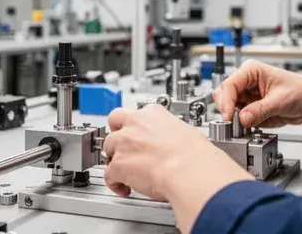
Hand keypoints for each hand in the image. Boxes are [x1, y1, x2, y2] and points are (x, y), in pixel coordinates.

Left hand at [102, 104, 252, 232]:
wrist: (189, 170)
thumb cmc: (194, 154)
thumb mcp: (186, 131)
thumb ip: (171, 133)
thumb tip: (174, 141)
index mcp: (153, 113)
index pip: (133, 114)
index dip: (132, 126)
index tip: (136, 134)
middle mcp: (135, 125)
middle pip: (114, 128)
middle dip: (118, 141)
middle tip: (126, 151)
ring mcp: (124, 144)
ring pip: (108, 151)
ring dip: (115, 161)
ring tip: (126, 172)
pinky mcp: (118, 164)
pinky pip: (109, 175)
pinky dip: (115, 183)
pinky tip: (124, 188)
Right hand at [214, 59, 301, 143]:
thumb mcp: (281, 101)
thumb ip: (260, 110)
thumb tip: (243, 118)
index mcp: (251, 70)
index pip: (229, 85)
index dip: (226, 102)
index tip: (229, 117)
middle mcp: (246, 81)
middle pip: (224, 96)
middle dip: (228, 110)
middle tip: (234, 123)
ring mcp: (247, 95)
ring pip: (229, 108)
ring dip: (234, 118)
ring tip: (245, 125)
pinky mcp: (250, 107)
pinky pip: (239, 117)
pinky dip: (242, 123)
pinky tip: (251, 125)